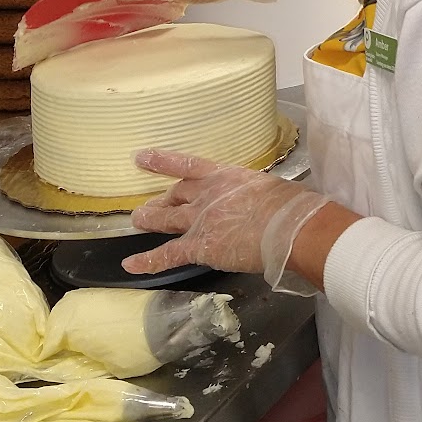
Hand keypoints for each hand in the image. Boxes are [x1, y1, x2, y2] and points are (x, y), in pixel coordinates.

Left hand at [123, 149, 332, 292]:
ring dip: (150, 219)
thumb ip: (256, 195)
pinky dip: (147, 260)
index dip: (164, 161)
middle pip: (177, 194)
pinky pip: (168, 254)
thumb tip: (263, 203)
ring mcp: (200, 220)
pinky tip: (130, 265)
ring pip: (167, 220)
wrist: (289, 226)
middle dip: (163, 199)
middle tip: (151, 204)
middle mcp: (208, 195)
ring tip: (137, 220)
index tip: (143, 157)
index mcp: (227, 177)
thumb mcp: (270, 188)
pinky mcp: (199, 246)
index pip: (190, 166)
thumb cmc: (291, 205)